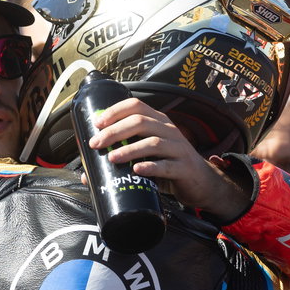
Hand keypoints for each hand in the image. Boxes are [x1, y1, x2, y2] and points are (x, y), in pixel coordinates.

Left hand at [87, 98, 249, 219]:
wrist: (202, 184)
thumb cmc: (170, 167)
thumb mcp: (147, 158)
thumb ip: (123, 160)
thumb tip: (87, 175)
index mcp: (159, 122)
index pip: (136, 105)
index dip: (115, 111)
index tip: (97, 124)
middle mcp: (169, 130)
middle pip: (140, 122)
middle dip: (115, 131)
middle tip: (97, 144)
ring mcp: (179, 149)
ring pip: (153, 142)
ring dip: (129, 149)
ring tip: (112, 158)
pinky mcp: (184, 168)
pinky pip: (167, 166)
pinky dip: (151, 167)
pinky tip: (137, 170)